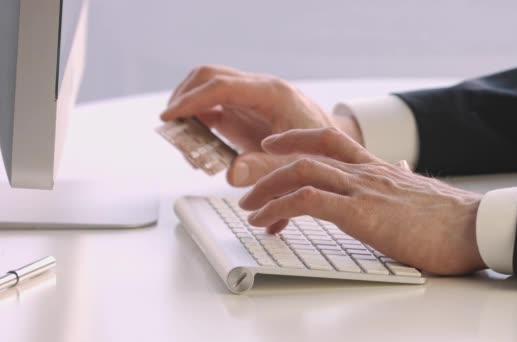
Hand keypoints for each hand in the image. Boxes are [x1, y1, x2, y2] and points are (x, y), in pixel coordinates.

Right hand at [160, 65, 361, 185]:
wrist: (336, 148)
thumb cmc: (321, 152)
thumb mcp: (295, 163)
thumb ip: (264, 169)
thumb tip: (230, 174)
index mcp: (273, 94)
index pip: (222, 86)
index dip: (191, 100)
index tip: (169, 116)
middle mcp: (259, 89)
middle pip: (209, 77)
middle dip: (184, 98)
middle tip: (170, 127)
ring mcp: (251, 98)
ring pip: (208, 89)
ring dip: (188, 109)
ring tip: (181, 141)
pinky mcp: (245, 111)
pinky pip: (213, 107)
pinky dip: (198, 122)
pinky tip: (197, 147)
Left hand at [238, 128, 486, 274]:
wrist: (475, 227)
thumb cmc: (448, 218)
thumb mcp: (413, 196)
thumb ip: (396, 186)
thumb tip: (394, 179)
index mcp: (375, 168)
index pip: (329, 138)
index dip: (295, 137)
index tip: (272, 145)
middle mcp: (365, 172)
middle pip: (305, 155)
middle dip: (268, 170)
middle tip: (246, 188)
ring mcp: (363, 189)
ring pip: (301, 173)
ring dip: (267, 189)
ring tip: (249, 209)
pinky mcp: (363, 213)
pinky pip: (312, 201)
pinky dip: (283, 207)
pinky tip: (270, 221)